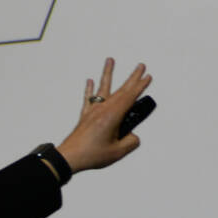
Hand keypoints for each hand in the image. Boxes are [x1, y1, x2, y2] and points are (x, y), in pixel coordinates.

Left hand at [55, 57, 152, 173]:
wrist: (70, 157)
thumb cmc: (92, 154)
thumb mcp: (118, 152)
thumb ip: (131, 142)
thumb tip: (133, 136)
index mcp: (112, 116)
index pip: (130, 97)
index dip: (140, 86)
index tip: (147, 76)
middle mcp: (103, 109)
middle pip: (120, 89)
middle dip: (132, 77)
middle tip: (141, 66)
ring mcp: (93, 111)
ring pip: (102, 88)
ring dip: (108, 73)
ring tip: (110, 60)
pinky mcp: (85, 116)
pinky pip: (88, 98)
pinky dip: (90, 89)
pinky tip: (90, 81)